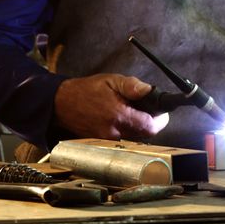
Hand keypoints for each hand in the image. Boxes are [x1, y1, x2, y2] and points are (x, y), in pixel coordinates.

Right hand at [53, 73, 168, 139]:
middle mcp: (114, 132)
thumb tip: (149, 91)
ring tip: (132, 112)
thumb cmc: (86, 90)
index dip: (160, 120)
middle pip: (145, 134)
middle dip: (150, 122)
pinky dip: (127, 129)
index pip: (150, 127)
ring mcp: (108, 140)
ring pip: (134, 137)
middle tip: (149, 110)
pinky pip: (123, 138)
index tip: (162, 113)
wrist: (61, 103)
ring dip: (138, 126)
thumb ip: (132, 86)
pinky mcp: (103, 143)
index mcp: (118, 116)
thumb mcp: (111, 80)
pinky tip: (120, 118)